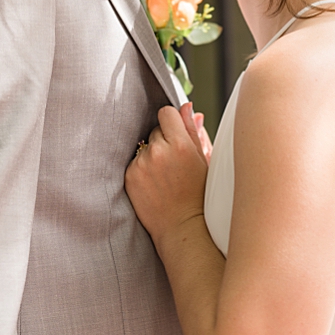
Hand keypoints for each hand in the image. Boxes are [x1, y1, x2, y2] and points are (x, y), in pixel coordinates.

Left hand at [126, 102, 210, 243]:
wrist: (182, 226)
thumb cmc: (199, 196)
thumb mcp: (204, 161)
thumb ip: (194, 132)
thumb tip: (188, 108)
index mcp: (181, 145)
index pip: (166, 113)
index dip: (172, 122)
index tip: (177, 133)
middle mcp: (158, 152)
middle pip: (155, 129)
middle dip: (164, 141)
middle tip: (175, 163)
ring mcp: (141, 164)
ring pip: (144, 146)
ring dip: (152, 155)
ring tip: (165, 176)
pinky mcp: (130, 176)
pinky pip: (135, 161)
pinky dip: (142, 168)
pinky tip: (155, 183)